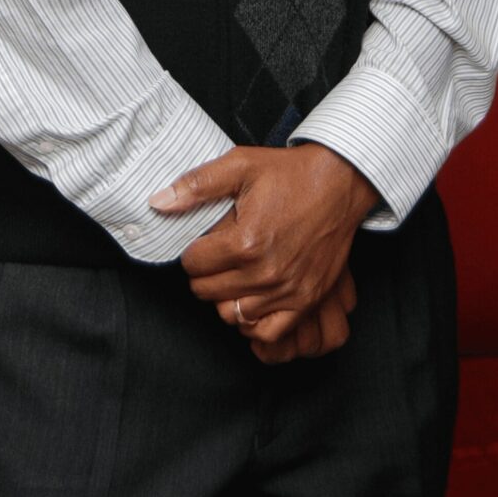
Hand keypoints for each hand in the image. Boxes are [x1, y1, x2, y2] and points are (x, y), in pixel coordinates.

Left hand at [149, 142, 379, 346]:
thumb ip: (196, 185)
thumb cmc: (290, 174)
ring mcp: (287, 290)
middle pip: (208, 292)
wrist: (339, 183)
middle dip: (204, 274)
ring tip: (231, 276)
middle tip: (214, 257)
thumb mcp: (240, 165)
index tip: (203, 243)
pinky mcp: (306, 300)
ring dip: (225, 297)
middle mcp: (265, 272)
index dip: (193, 251)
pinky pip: (268, 331)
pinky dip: (253, 322)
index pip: (193, 264)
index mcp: (245, 241)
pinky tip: (250, 300)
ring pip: (232, 315)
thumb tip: (158, 202)